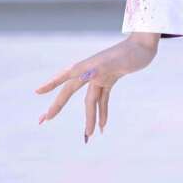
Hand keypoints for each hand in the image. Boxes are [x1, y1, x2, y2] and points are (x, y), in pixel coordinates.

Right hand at [34, 35, 157, 141]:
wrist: (145, 46)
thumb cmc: (131, 52)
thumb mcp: (117, 61)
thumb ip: (99, 68)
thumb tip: (83, 75)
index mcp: (88, 65)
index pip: (65, 76)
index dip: (51, 84)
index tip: (37, 92)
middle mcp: (91, 71)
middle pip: (71, 91)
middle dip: (58, 106)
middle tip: (45, 120)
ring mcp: (100, 76)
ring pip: (90, 101)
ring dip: (90, 117)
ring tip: (89, 135)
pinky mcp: (110, 79)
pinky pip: (103, 99)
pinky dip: (102, 112)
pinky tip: (103, 125)